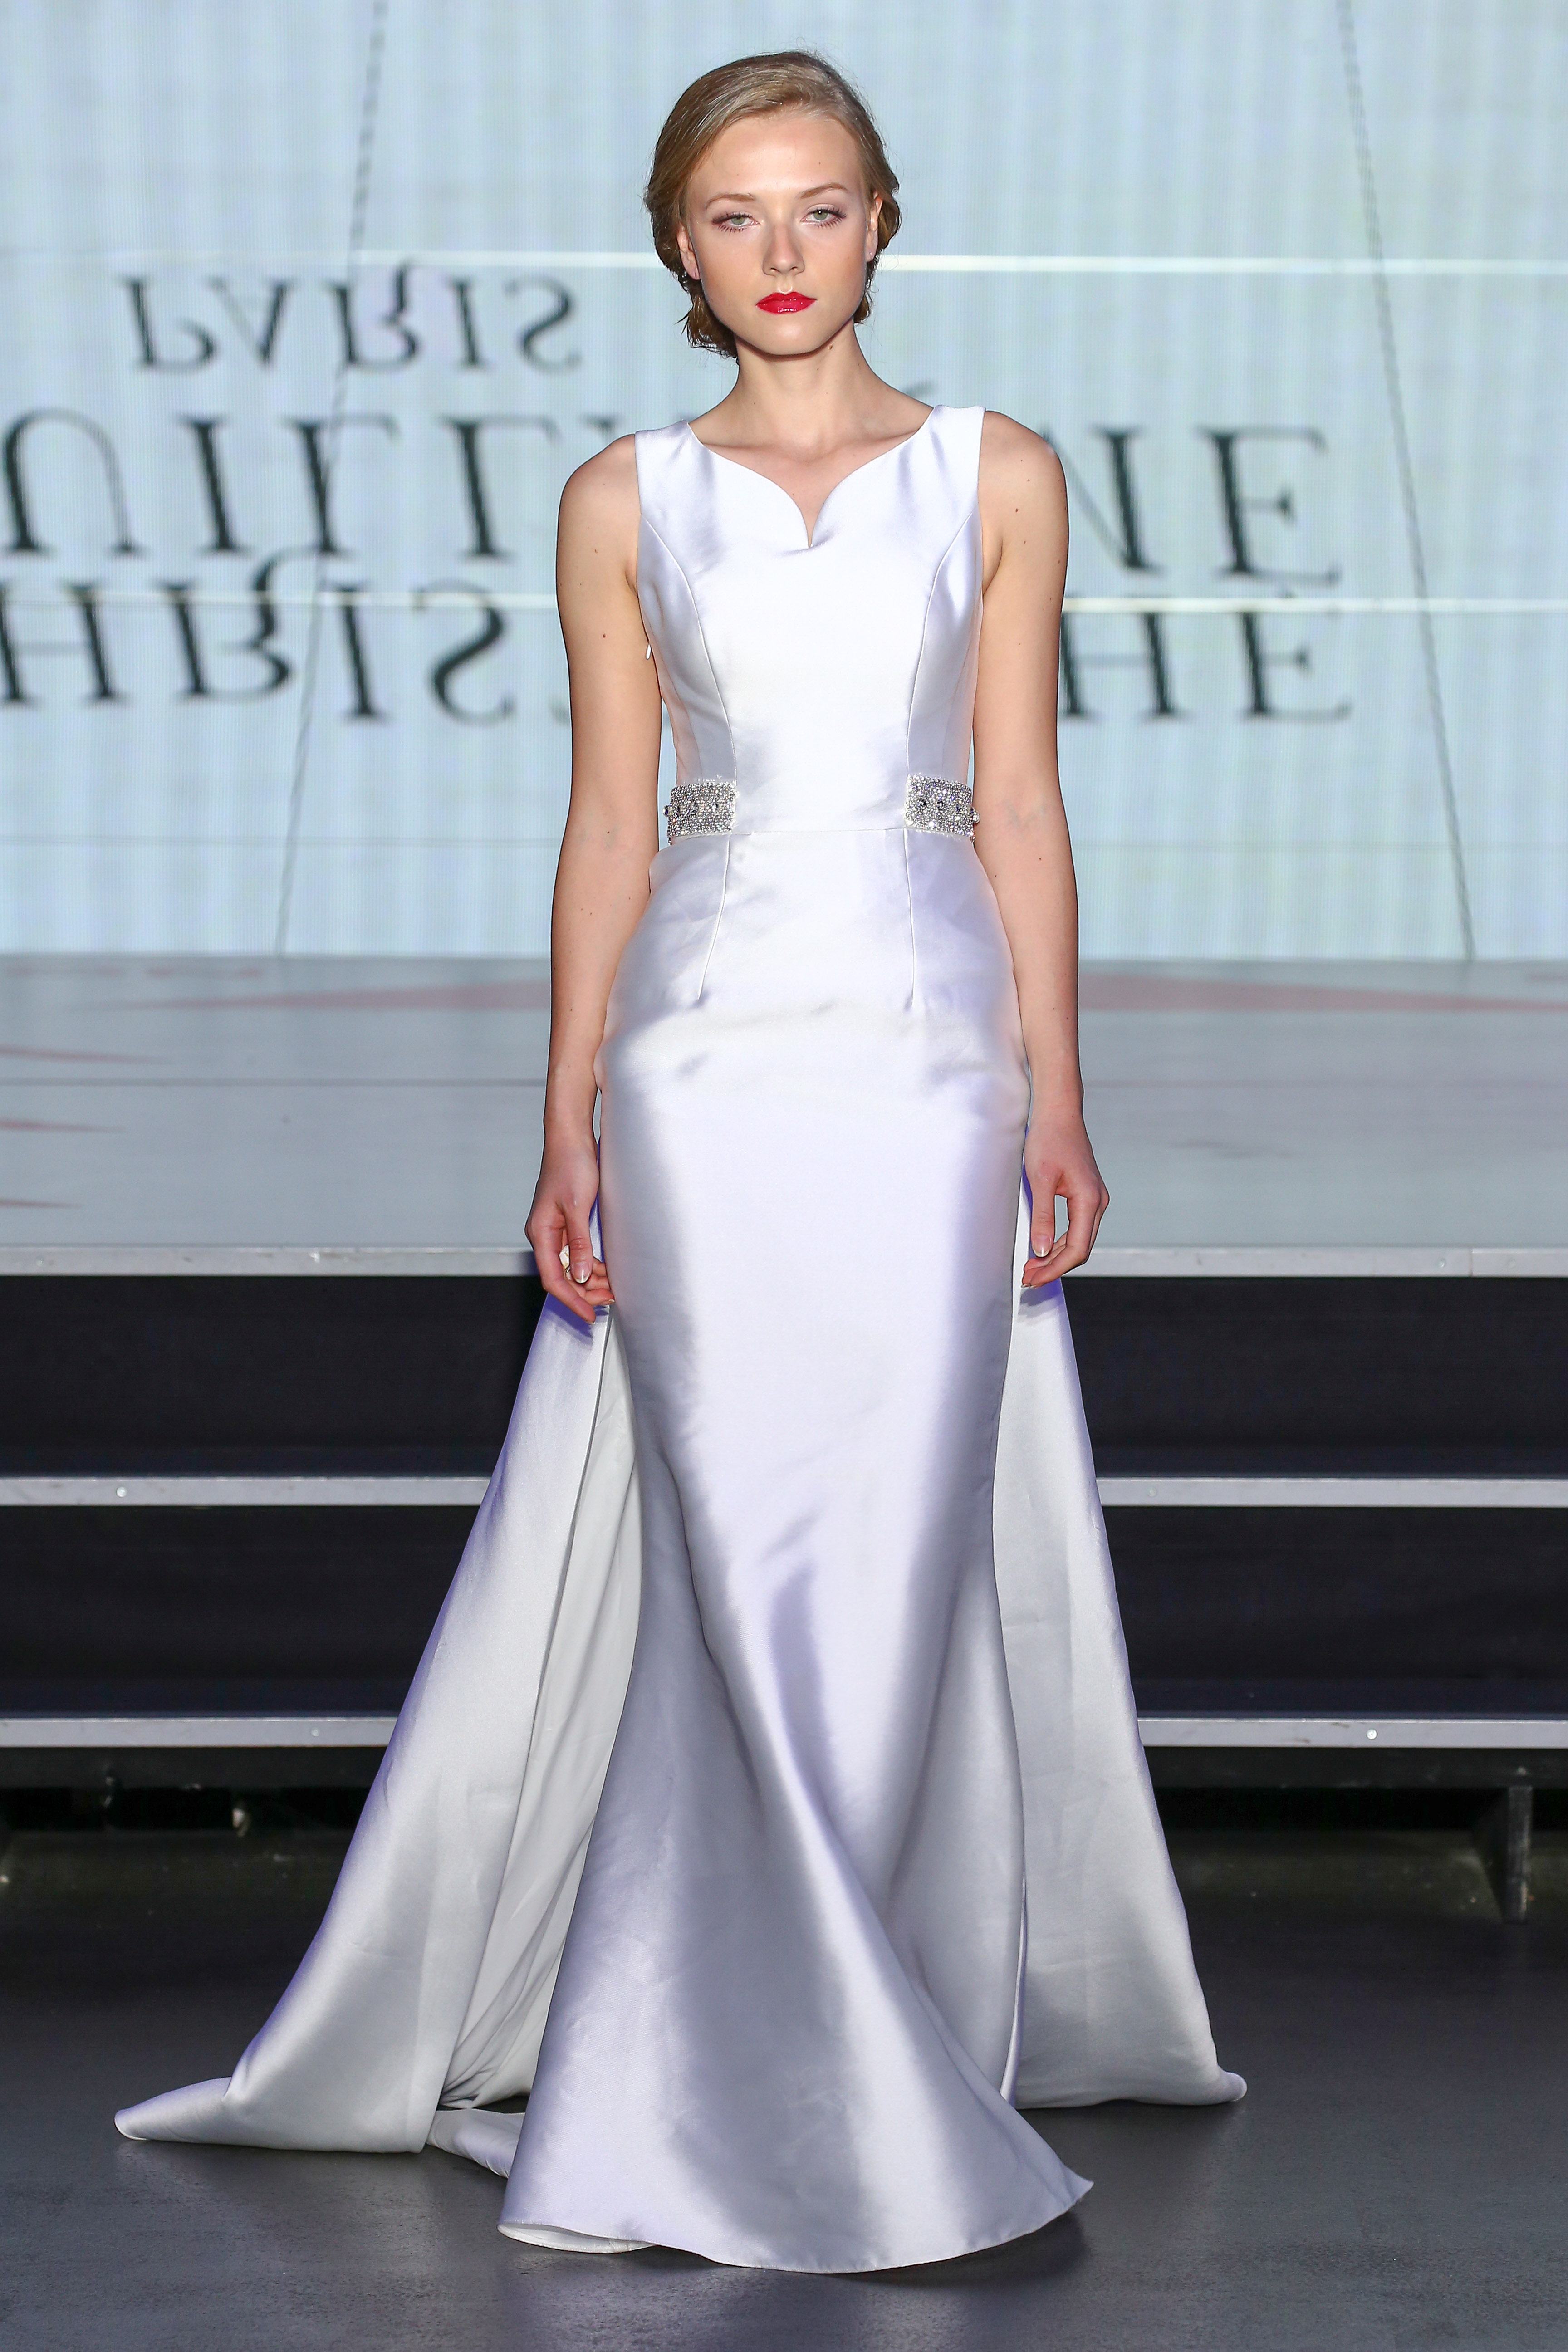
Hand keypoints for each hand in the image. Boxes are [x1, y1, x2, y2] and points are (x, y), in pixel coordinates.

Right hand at [525, 1134, 614, 1325]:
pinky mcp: (566, 1223)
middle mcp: (544, 1234)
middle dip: (585, 1292)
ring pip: (571, 1266)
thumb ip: (579, 1243)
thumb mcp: (577, 1206)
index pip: (553, 1278)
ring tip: (614, 1286)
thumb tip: (582, 1276)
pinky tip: (608, 1269)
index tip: (590, 1315)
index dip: (571, 1300)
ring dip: (591, 1279)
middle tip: (610, 1300)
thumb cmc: (571, 1165)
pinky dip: (592, 1263)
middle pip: (562, 1276)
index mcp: (541, 1233)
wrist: (571, 1138)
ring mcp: (555, 1229)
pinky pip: (577, 1252)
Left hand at [1022, 1106, 1109, 1283]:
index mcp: (1089, 1200)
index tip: (1033, 1278)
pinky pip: (1077, 1227)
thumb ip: (1042, 1216)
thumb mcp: (1040, 1179)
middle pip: (1080, 1248)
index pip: (1076, 1249)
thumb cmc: (1049, 1140)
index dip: (1054, 1268)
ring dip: (1056, 1256)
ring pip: (1079, 1240)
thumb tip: (1040, 1251)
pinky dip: (1059, 1241)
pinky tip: (1042, 1248)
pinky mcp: (1086, 1195)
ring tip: (1032, 1266)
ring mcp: (1094, 1198)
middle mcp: (1097, 1202)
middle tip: (1028, 1277)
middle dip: (1054, 1267)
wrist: (1059, 1114)